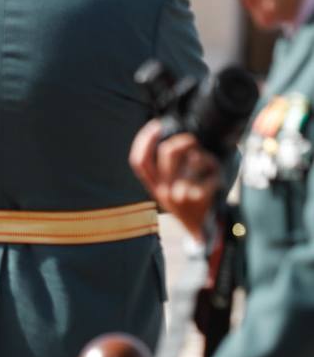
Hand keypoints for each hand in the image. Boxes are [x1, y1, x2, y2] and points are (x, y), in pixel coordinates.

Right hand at [129, 119, 221, 240]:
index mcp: (153, 188)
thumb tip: (165, 140)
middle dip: (182, 139)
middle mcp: (163, 191)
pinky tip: (217, 177)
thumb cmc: (188, 205)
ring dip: (203, 155)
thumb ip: (162, 172)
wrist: (204, 232)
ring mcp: (181, 194)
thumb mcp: (167, 192)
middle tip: (191, 140)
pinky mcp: (200, 198)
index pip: (139, 161)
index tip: (156, 125)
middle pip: (167, 152)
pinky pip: (211, 171)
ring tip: (206, 161)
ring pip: (193, 158)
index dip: (145, 140)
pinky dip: (217, 171)